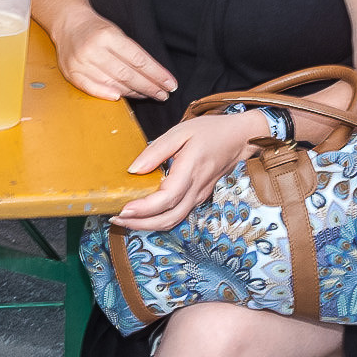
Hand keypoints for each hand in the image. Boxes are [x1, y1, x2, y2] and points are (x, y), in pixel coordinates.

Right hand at [51, 9, 176, 101]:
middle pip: (127, 74)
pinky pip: (92, 88)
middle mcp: (93, 49)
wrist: (68, 23)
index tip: (170, 83)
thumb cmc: (96, 29)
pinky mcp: (71, 72)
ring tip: (148, 95)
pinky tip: (121, 97)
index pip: (138, 60)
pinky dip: (107, 94)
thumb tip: (154, 76)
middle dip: (149, 87)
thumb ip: (132, 53)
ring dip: (133, 92)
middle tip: (163, 94)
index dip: (156, 74)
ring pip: (112, 83)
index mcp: (107, 35)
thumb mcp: (116, 32)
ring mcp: (81, 62)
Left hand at [109, 112, 262, 230]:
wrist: (240, 138)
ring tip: (125, 219)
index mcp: (190, 171)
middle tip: (116, 218)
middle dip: (140, 224)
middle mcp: (195, 189)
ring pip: (173, 221)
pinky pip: (178, 215)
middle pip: (168, 218)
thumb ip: (156, 150)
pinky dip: (158, 220)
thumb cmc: (210, 131)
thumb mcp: (180, 132)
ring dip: (148, 226)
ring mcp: (198, 196)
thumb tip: (134, 169)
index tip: (124, 209)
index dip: (144, 208)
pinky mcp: (198, 197)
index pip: (166, 198)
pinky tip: (143, 214)